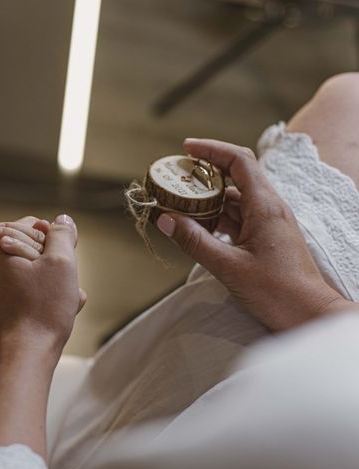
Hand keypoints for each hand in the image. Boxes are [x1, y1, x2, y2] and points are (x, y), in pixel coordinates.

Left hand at [0, 214, 80, 380]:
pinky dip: (20, 306)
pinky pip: (3, 303)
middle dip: (45, 266)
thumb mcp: (62, 264)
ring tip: (55, 305)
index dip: (54, 241)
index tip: (64, 261)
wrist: (20, 361)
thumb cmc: (42, 311)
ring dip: (37, 287)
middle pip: (21, 254)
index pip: (30, 227)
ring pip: (15, 280)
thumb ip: (62, 235)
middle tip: (64, 285)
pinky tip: (37, 320)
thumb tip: (62, 220)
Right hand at [157, 138, 353, 330]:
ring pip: (234, 198)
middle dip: (203, 174)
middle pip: (234, 175)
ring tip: (178, 203)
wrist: (309, 314)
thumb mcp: (228, 266)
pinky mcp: (265, 237)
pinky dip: (215, 216)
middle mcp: (269, 208)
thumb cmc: (277, 292)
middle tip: (174, 178)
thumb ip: (194, 241)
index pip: (239, 160)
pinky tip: (196, 226)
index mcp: (264, 206)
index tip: (185, 148)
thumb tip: (165, 220)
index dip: (211, 149)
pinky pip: (237, 216)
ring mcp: (268, 222)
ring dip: (207, 198)